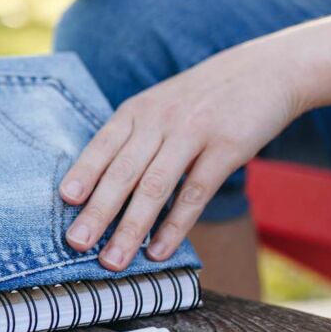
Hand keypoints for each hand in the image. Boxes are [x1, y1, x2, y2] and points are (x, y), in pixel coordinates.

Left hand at [59, 32, 307, 270]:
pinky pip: (195, 193)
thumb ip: (132, 139)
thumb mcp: (159, 106)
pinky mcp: (227, 149)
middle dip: (97, 211)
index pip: (102, 146)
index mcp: (136, 111)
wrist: (266, 71)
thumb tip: (96, 186)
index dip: (83, 173)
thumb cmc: (200, 99)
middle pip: (122, 171)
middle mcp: (159, 121)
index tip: (64, 201)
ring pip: (154, 187)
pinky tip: (158, 251)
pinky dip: (174, 226)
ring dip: (130, 228)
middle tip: (76, 243)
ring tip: (113, 261)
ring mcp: (193, 134)